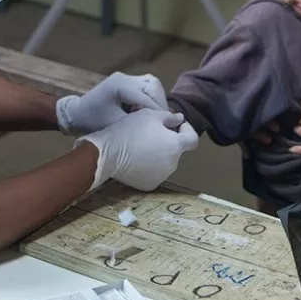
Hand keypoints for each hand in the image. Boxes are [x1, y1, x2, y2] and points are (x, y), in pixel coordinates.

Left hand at [56, 72, 167, 135]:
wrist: (76, 115)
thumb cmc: (93, 122)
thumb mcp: (116, 125)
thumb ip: (138, 122)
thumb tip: (161, 124)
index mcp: (120, 86)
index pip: (147, 98)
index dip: (159, 112)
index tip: (171, 125)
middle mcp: (124, 77)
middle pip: (152, 85)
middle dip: (161, 103)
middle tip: (167, 120)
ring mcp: (124, 78)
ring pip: (151, 83)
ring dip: (157, 98)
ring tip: (160, 116)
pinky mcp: (125, 82)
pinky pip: (145, 86)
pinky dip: (151, 97)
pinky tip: (151, 111)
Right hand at [76, 108, 198, 190]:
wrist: (107, 153)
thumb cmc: (129, 130)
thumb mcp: (150, 115)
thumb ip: (169, 117)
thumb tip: (180, 119)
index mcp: (176, 146)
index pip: (193, 140)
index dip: (188, 130)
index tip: (177, 125)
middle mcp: (172, 164)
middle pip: (177, 151)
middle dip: (170, 141)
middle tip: (153, 133)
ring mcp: (161, 176)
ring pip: (166, 162)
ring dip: (160, 154)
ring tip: (143, 145)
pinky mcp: (149, 185)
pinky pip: (154, 173)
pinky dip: (150, 166)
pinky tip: (136, 158)